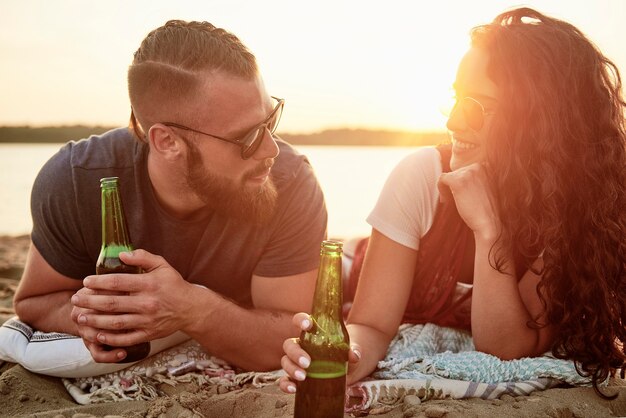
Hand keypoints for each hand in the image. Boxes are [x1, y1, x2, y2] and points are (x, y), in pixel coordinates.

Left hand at [70, 249, 196, 361]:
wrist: (191, 308)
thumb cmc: (174, 285)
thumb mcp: (162, 265)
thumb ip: (143, 257)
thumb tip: (122, 255)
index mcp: (148, 284)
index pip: (117, 282)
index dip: (98, 282)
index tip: (86, 281)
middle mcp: (146, 303)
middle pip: (111, 303)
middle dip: (89, 301)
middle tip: (75, 299)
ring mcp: (147, 321)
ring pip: (115, 322)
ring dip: (95, 320)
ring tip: (80, 317)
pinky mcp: (149, 334)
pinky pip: (126, 338)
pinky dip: (110, 338)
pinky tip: (98, 334)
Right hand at [278, 313, 360, 393]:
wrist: (348, 369)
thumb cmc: (345, 353)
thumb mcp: (351, 350)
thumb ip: (354, 350)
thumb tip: (353, 355)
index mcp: (311, 334)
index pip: (300, 321)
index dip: (301, 320)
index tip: (308, 325)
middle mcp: (301, 346)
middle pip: (289, 345)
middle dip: (296, 353)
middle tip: (308, 363)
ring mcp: (297, 363)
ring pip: (286, 361)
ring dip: (291, 368)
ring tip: (303, 377)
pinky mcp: (296, 378)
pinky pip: (285, 380)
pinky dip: (285, 384)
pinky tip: (293, 389)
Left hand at [438, 162, 499, 240]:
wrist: (488, 222)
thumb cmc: (484, 208)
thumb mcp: (482, 187)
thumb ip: (472, 178)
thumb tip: (453, 173)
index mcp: (484, 166)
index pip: (463, 169)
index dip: (459, 183)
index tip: (460, 194)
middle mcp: (477, 166)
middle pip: (455, 172)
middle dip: (452, 186)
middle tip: (454, 200)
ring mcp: (468, 173)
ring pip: (447, 176)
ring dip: (446, 189)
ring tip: (451, 201)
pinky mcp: (458, 182)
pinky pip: (441, 179)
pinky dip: (440, 189)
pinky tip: (445, 200)